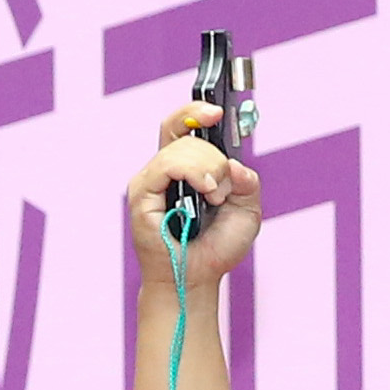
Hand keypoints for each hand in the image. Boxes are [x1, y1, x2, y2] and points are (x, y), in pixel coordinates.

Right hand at [127, 107, 265, 290]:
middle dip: (215, 156)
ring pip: (180, 148)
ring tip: (215, 197)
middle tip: (223, 187)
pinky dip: (192, 172)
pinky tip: (205, 190)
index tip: (218, 111)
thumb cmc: (216, 248)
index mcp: (185, 168)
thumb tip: (233, 164)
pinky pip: (166, 164)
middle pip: (185, 133)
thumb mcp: (246, 210)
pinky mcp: (142, 193)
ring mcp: (151, 180)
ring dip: (208, 169)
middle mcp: (165, 170)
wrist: (198, 278)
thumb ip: (246, 181)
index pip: (182, 126)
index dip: (196, 111)